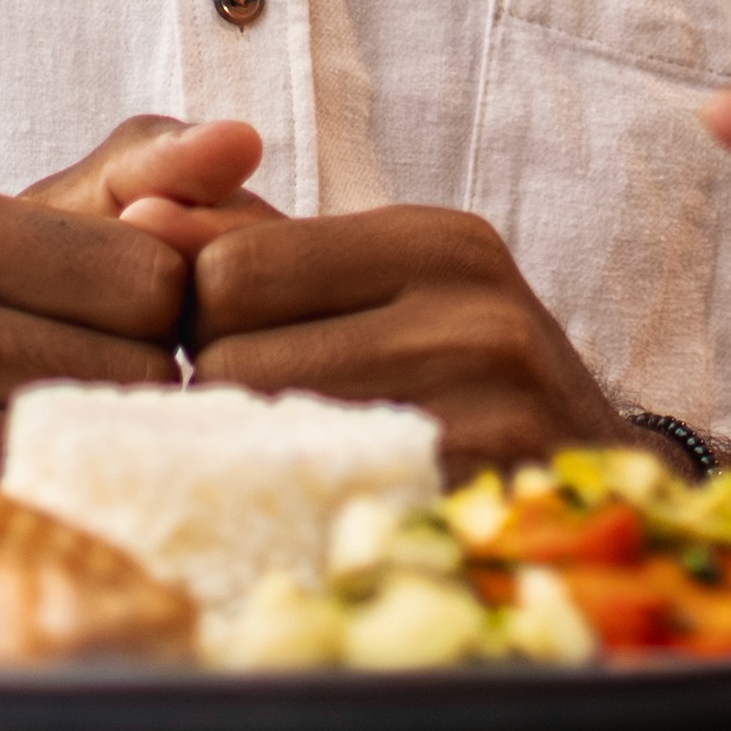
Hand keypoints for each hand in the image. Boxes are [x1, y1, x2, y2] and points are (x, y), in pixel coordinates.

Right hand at [0, 115, 241, 467]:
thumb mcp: (31, 223)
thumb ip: (144, 172)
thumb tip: (243, 138)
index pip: (156, 275)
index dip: (158, 311)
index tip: (106, 323)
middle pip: (138, 365)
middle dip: (133, 381)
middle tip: (75, 385)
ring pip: (104, 442)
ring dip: (105, 447)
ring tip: (53, 431)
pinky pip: (54, 506)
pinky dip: (68, 500)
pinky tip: (38, 484)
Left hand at [182, 202, 634, 476]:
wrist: (592, 495)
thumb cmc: (455, 378)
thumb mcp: (377, 285)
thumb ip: (251, 244)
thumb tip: (138, 219)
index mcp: (440, 240)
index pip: (230, 269)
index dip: (210, 321)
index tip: (255, 348)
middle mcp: (472, 311)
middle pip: (232, 358)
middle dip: (229, 394)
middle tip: (281, 416)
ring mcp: (486, 409)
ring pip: (259, 435)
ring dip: (253, 458)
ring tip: (301, 459)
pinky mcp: (473, 499)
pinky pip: (312, 503)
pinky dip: (294, 510)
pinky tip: (324, 507)